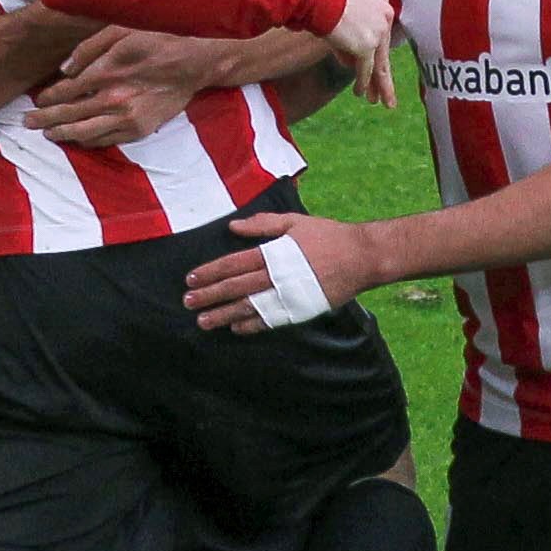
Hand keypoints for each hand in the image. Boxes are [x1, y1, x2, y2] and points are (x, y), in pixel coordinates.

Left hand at [26, 24, 212, 146]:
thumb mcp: (120, 30)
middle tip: (28, 124)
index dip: (48, 98)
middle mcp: (113, 99)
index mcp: (106, 72)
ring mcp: (128, 117)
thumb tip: (64, 70)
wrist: (195, 62)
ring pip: (86, 131)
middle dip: (45, 119)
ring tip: (48, 135)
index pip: (66, 90)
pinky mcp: (141, 128)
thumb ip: (88, 48)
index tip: (37, 101)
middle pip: (70, 113)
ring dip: (63, 134)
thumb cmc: (157, 40)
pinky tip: (78, 140)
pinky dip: (89, 141)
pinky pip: (108, 139)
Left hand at [184, 211, 378, 334]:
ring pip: (249, 308)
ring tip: (204, 321)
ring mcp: (289, 296)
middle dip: (210, 295)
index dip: (210, 272)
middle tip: (188, 302)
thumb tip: (232, 227)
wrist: (362, 258)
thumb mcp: (295, 222)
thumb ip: (263, 225)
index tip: (191, 280)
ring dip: (224, 315)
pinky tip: (235, 328)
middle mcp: (277, 277)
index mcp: (273, 253)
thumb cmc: (329, 236)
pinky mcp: (301, 310)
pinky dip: (252, 325)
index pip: (233, 264)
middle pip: (236, 288)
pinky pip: (272, 320)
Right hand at [324, 0, 398, 108]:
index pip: (380, 35)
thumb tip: (352, 64)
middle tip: (388, 95)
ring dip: (377, 85)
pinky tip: (359, 92)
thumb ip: (352, 38)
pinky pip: (366, 69)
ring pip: (379, 64)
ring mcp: (378, 31)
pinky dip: (362, 82)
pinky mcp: (368, 45)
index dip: (375, 54)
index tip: (377, 70)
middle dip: (383, 76)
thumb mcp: (342, 15)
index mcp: (382, 4)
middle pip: (384, 52)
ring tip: (377, 101)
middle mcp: (385, 16)